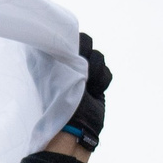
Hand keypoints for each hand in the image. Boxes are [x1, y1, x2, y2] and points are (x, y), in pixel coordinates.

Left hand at [46, 34, 110, 157]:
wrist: (77, 125)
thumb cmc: (61, 100)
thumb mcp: (56, 74)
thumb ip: (59, 54)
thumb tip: (59, 40)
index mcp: (55, 59)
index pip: (68, 37)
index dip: (76, 41)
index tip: (75, 52)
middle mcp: (70, 64)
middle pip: (87, 43)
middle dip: (88, 56)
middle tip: (83, 70)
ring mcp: (86, 73)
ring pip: (99, 57)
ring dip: (96, 71)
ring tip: (89, 86)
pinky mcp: (98, 83)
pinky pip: (107, 72)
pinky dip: (103, 81)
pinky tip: (96, 91)